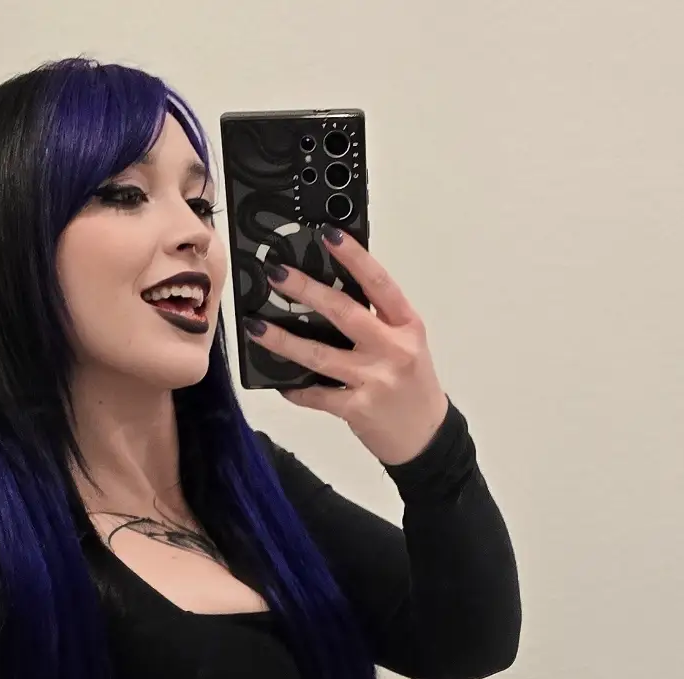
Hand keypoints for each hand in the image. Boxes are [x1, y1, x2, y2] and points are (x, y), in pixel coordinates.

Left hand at [243, 225, 448, 465]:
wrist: (427, 438)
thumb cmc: (413, 384)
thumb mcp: (407, 344)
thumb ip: (377, 321)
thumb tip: (327, 293)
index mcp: (407, 325)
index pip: (379, 284)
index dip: (354, 257)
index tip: (328, 235)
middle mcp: (393, 349)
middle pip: (344, 313)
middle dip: (306, 290)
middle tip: (275, 273)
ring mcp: (374, 380)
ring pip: (320, 355)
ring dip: (283, 341)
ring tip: (256, 327)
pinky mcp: (358, 409)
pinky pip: (317, 395)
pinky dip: (295, 388)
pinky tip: (278, 382)